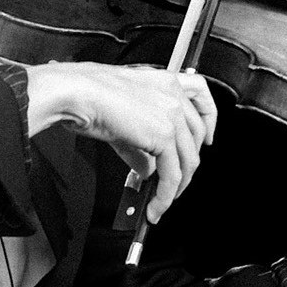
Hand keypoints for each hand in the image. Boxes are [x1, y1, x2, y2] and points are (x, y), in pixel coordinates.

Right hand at [20, 57, 217, 223]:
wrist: (76, 93)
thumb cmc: (87, 95)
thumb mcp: (121, 118)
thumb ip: (140, 144)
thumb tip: (147, 169)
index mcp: (164, 80)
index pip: (201, 94)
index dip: (209, 120)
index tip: (208, 137)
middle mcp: (173, 94)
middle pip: (197, 136)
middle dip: (188, 164)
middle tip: (175, 182)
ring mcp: (171, 114)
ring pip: (188, 160)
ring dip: (177, 187)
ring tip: (162, 202)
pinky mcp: (164, 135)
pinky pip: (172, 174)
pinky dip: (165, 196)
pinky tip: (155, 205)